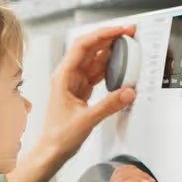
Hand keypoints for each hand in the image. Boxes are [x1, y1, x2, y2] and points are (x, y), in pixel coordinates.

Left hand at [6, 24, 139, 181]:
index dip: (103, 34)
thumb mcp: (86, 120)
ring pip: (94, 59)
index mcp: (63, 76)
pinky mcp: (81, 90)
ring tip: (128, 45)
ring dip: (111, 51)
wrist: (52, 151)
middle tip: (129, 33)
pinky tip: (120, 64)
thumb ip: (109, 105)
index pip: (83, 45)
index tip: (120, 30)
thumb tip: (128, 92)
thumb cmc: (59, 136)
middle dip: (110, 38)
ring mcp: (74, 82)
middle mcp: (67, 76)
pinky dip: (109, 67)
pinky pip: (97, 73)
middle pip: (90, 48)